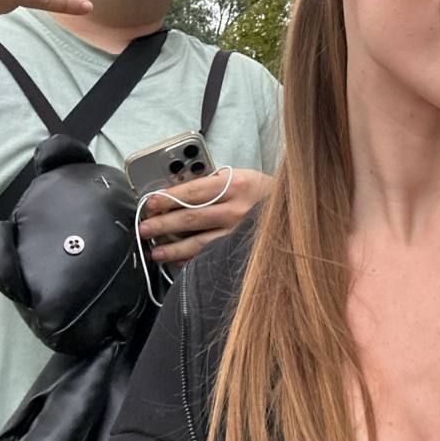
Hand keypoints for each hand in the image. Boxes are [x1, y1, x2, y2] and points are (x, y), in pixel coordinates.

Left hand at [137, 168, 273, 265]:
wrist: (295, 213)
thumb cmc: (264, 194)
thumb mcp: (244, 178)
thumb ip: (215, 183)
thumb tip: (179, 192)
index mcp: (236, 184)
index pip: (193, 190)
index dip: (168, 197)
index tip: (150, 202)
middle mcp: (237, 209)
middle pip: (191, 217)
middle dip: (162, 223)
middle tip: (144, 228)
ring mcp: (239, 233)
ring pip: (198, 242)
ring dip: (172, 248)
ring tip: (155, 252)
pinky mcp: (240, 250)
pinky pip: (210, 256)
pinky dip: (191, 260)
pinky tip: (177, 263)